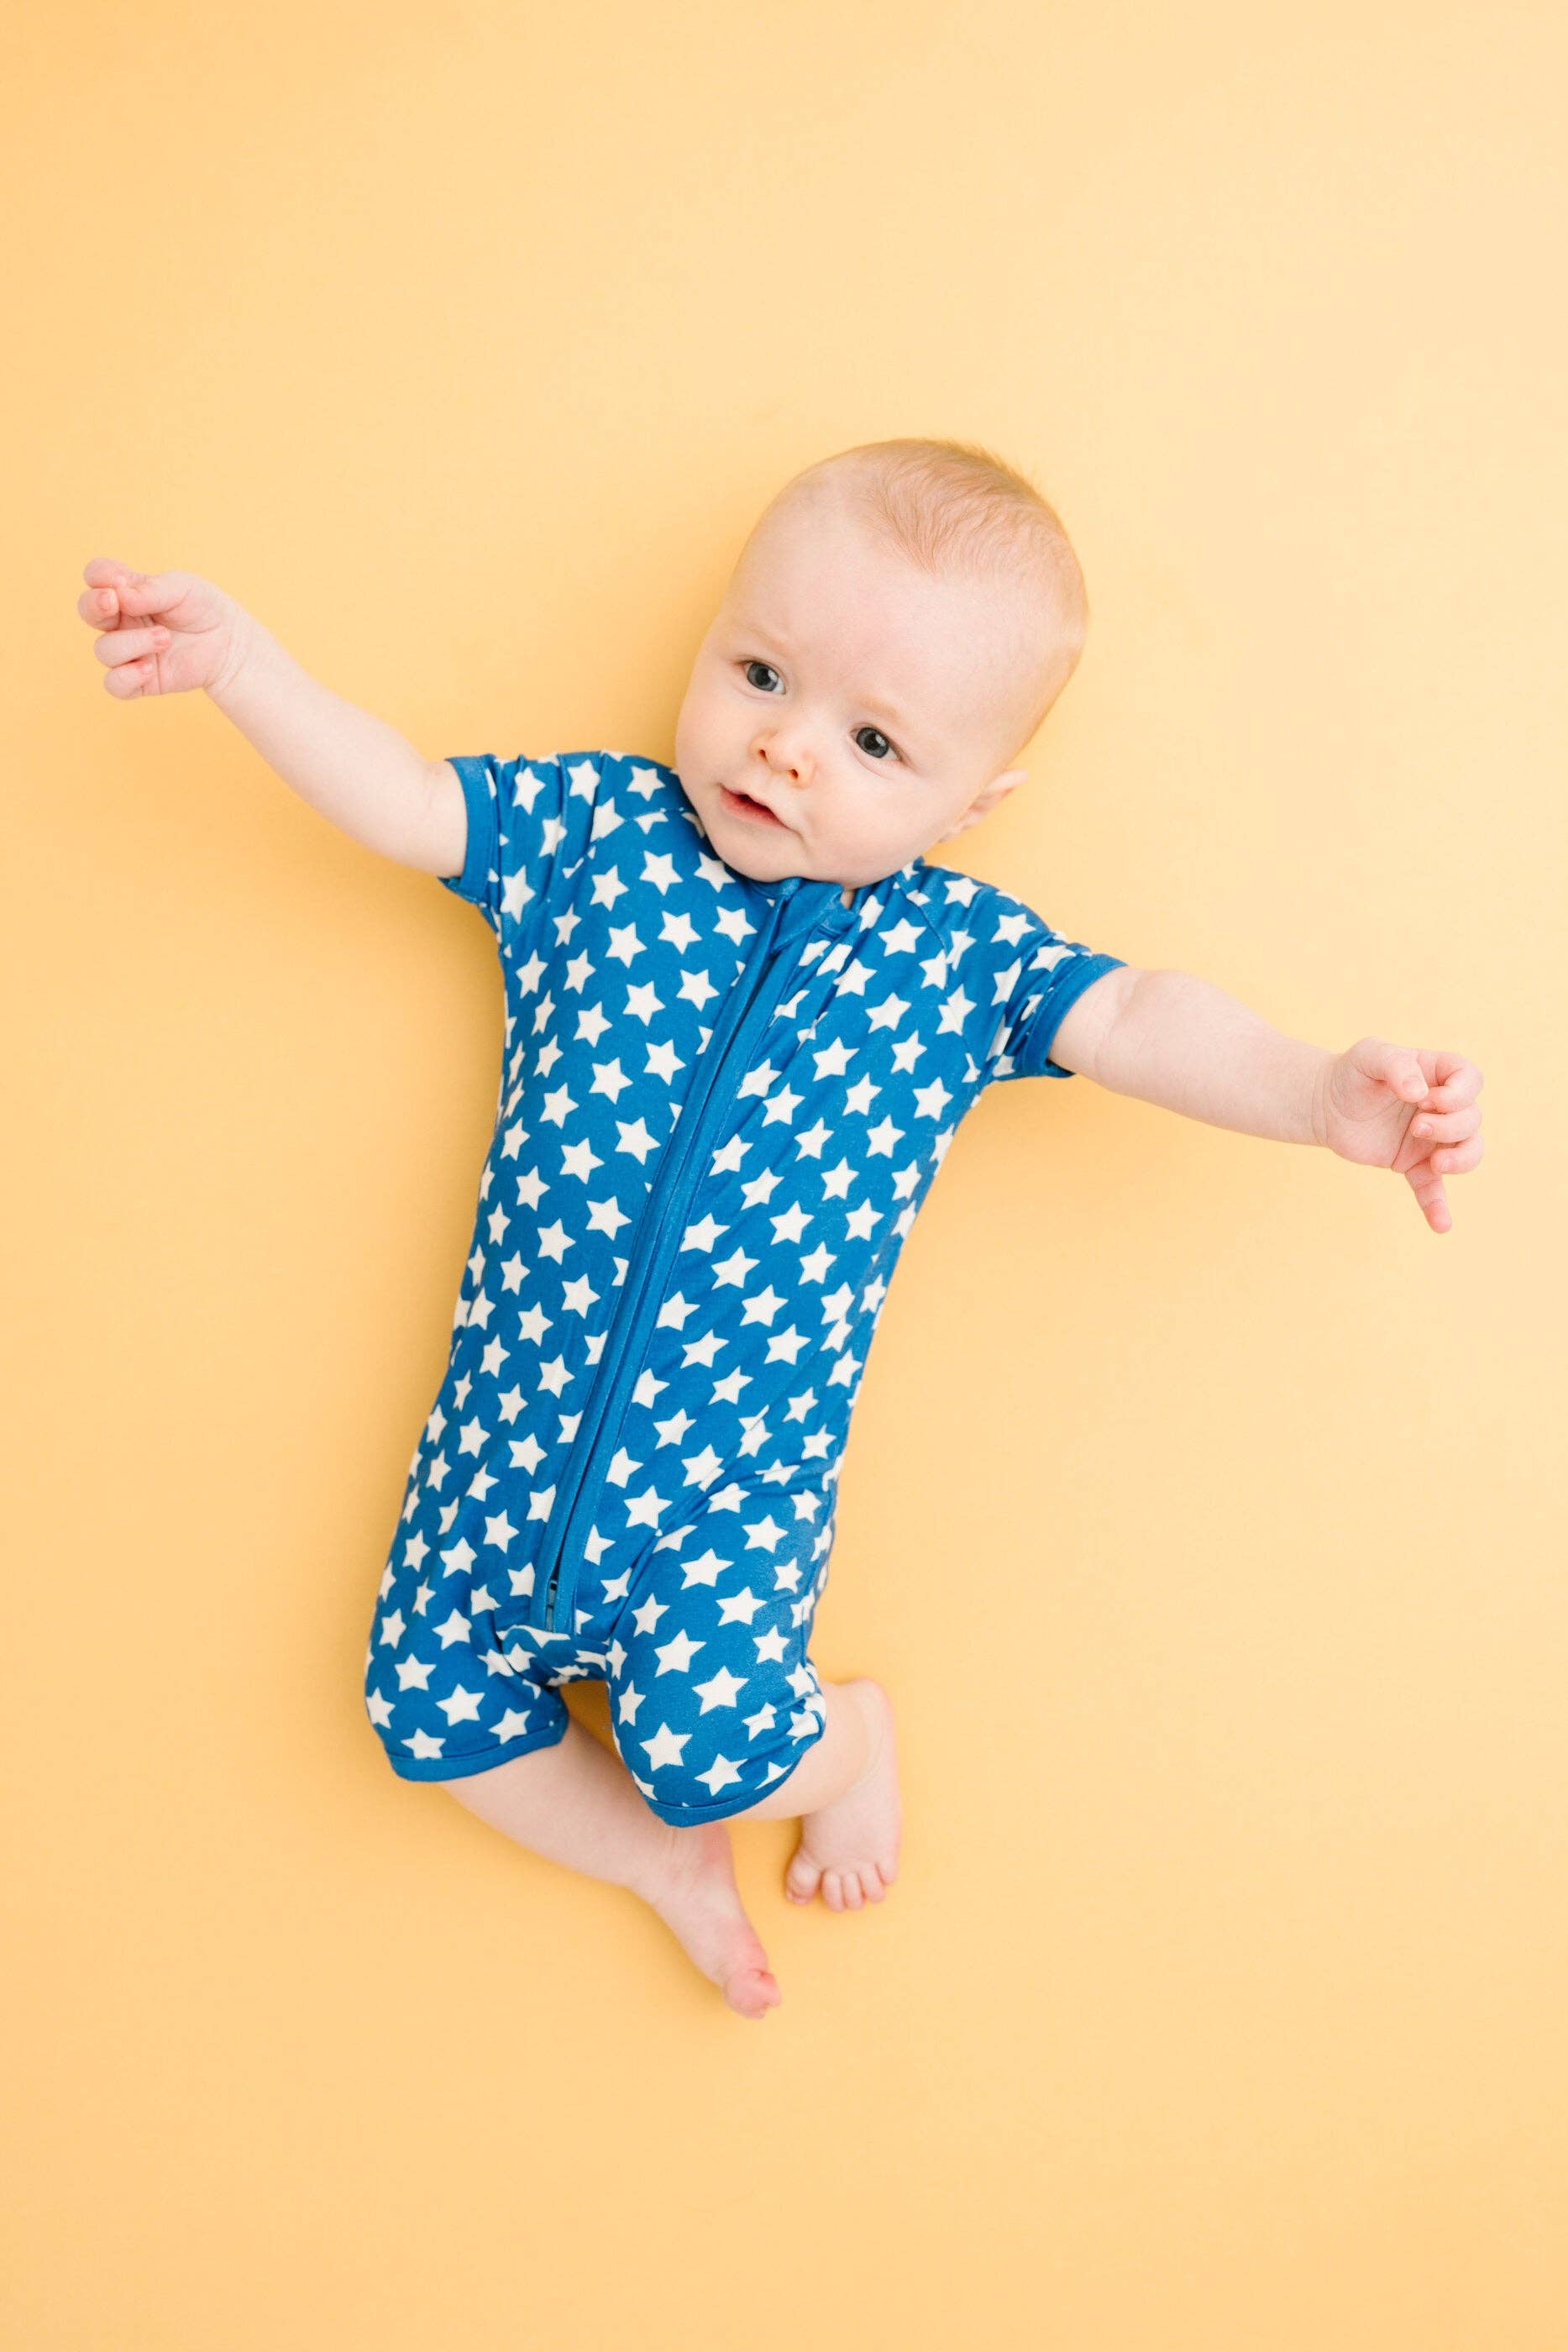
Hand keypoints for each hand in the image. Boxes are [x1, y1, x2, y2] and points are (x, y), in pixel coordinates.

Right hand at [77, 559, 250, 698]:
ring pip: (104, 650)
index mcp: (127, 592)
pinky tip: (149, 668)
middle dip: (94, 605)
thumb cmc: (204, 609)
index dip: (100, 576)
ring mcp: (129, 651)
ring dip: (132, 642)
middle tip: (113, 601)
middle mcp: (121, 621)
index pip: (96, 577)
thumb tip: (120, 596)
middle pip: (88, 611)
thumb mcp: (182, 588)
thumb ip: (150, 589)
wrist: (230, 644)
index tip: (122, 579)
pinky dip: (126, 676)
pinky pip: (114, 684)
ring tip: (165, 638)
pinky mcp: (140, 680)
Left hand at [1314, 1036, 1484, 1234]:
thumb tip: (1419, 1093)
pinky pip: (1433, 1189)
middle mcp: (1442, 1107)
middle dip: (1451, 1127)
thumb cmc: (1351, 1074)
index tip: (1426, 1100)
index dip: (1459, 1093)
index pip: (1471, 1079)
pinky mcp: (1412, 1165)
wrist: (1324, 1106)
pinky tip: (1441, 1226)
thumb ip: (1396, 1065)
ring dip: (1461, 1160)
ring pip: (1469, 1152)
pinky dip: (1438, 1207)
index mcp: (1438, 1075)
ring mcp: (1431, 1138)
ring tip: (1435, 1165)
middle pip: (1473, 1118)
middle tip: (1415, 1126)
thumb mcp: (1370, 1055)